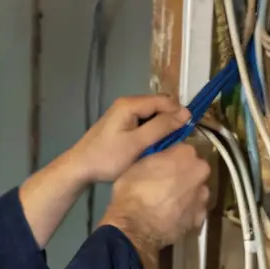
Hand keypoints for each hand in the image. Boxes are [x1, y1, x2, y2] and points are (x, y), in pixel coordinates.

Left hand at [69, 95, 190, 185]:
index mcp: (130, 104)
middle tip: (179, 140)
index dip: (179, 113)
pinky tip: (155, 146)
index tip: (190, 131)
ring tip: (169, 145)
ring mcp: (123, 114)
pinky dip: (152, 131)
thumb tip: (185, 114)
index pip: (164, 100)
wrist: (79, 168)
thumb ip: (161, 128)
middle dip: (171, 120)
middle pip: (158, 106)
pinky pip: (144, 123)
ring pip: (152, 115)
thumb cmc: (107, 157)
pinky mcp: (121, 124)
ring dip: (162, 127)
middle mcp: (127, 104)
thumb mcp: (137, 143)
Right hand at [98, 143, 210, 256]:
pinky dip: (186, 212)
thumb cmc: (132, 190)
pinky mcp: (199, 218)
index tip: (162, 165)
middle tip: (166, 184)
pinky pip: (194, 211)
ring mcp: (202, 196)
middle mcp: (199, 172)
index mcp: (185, 154)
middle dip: (184, 175)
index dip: (171, 158)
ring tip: (168, 203)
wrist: (135, 227)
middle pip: (195, 169)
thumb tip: (163, 160)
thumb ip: (158, 159)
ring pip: (197, 191)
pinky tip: (172, 217)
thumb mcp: (138, 164)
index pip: (183, 149)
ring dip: (187, 194)